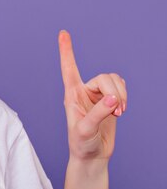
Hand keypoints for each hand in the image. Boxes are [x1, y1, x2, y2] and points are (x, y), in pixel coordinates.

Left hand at [58, 30, 126, 160]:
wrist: (92, 156)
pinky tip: (120, 108)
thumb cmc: (81, 144)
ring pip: (114, 80)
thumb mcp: (85, 130)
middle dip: (115, 92)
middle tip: (118, 110)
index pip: (68, 69)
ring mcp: (97, 95)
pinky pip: (121, 87)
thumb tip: (113, 98)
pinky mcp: (110, 100)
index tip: (63, 32)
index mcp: (71, 94)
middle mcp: (83, 91)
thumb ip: (98, 113)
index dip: (66, 50)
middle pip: (104, 78)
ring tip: (120, 112)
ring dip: (122, 94)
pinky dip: (125, 96)